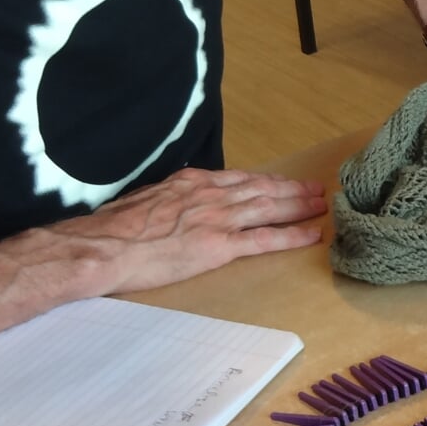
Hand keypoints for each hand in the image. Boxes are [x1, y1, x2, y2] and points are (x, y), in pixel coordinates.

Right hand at [41, 167, 326, 294]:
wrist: (106, 246)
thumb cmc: (114, 229)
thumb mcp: (142, 201)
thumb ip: (164, 200)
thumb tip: (167, 205)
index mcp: (190, 183)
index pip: (238, 179)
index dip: (265, 181)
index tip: (282, 182)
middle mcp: (210, 195)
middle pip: (261, 189)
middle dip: (291, 189)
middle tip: (315, 189)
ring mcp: (217, 219)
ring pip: (269, 208)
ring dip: (299, 206)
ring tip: (320, 206)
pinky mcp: (219, 246)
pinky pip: (264, 239)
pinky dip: (291, 235)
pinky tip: (311, 234)